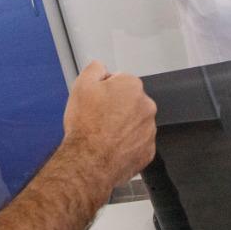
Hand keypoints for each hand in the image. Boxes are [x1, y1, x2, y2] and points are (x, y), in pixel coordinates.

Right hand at [62, 61, 156, 187]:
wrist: (89, 161)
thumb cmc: (86, 126)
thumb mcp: (81, 85)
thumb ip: (94, 69)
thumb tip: (100, 68)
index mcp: (132, 86)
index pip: (120, 81)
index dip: (104, 90)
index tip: (96, 100)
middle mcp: (146, 106)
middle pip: (130, 102)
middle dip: (116, 107)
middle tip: (98, 118)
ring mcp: (149, 130)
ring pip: (135, 123)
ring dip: (122, 126)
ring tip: (103, 135)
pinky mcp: (148, 151)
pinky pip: (137, 143)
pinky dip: (127, 144)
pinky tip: (111, 147)